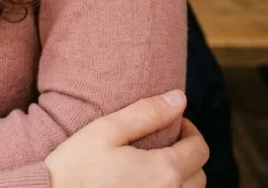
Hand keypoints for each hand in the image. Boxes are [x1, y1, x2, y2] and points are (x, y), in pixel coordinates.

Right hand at [44, 90, 207, 187]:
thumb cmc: (77, 166)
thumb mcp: (107, 130)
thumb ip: (147, 113)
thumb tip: (180, 98)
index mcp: (165, 171)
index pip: (199, 148)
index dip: (189, 130)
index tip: (170, 123)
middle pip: (199, 175)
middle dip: (187, 155)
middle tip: (162, 141)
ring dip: (181, 178)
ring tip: (153, 164)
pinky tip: (144, 184)